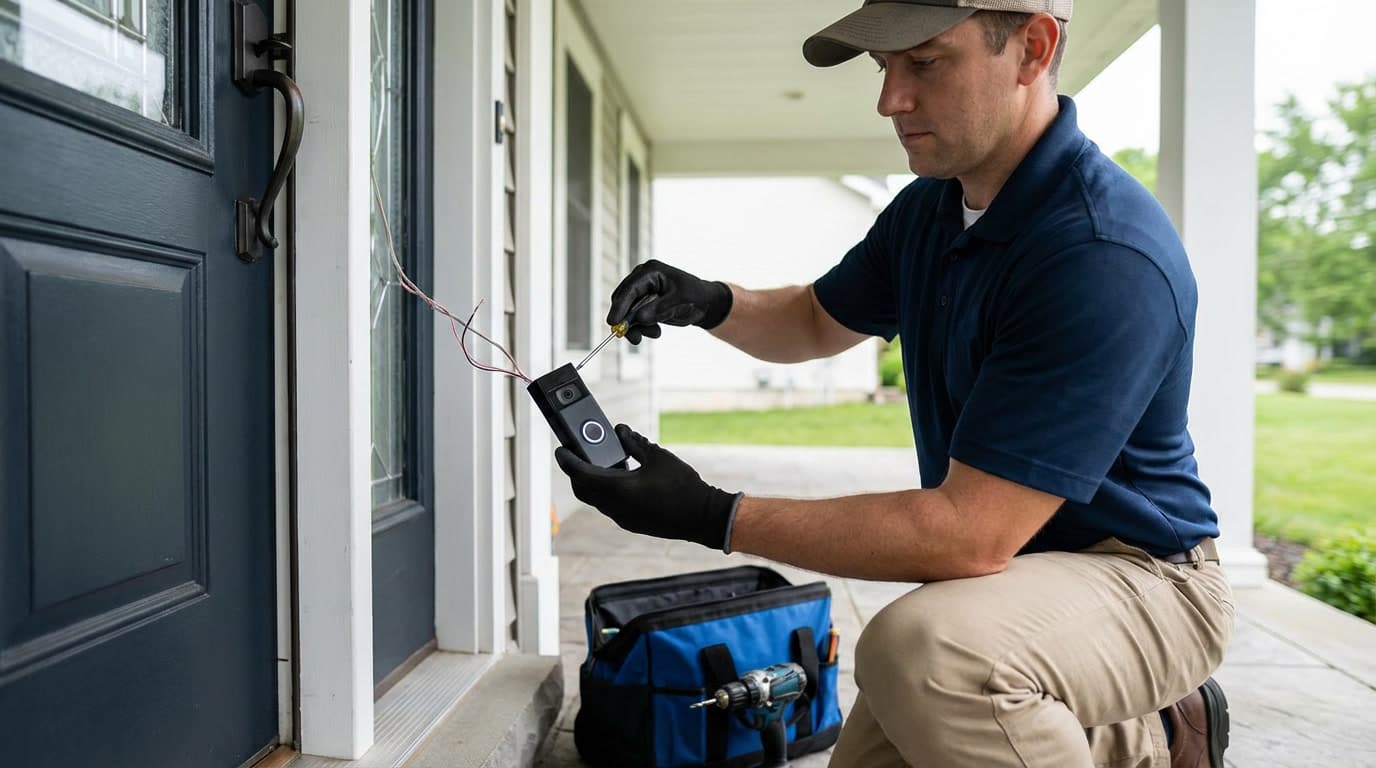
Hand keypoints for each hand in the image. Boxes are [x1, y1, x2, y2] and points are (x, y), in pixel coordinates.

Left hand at [554, 424, 742, 550]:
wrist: (703, 517)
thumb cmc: (682, 486)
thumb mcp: (658, 457)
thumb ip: (635, 442)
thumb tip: (620, 431)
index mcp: (619, 490)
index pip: (581, 475)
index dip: (568, 461)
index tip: (561, 449)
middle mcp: (616, 508)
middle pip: (583, 490)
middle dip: (576, 472)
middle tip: (576, 454)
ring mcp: (623, 518)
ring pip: (596, 499)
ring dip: (592, 482)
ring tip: (598, 462)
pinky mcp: (632, 522)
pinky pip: (609, 505)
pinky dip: (606, 490)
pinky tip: (619, 477)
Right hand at [607, 259, 733, 343]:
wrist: (704, 303)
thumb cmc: (695, 296)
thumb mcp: (680, 301)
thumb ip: (659, 309)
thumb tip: (639, 319)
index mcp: (650, 271)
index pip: (629, 289)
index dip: (620, 306)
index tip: (613, 322)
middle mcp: (642, 279)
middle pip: (623, 300)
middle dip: (626, 320)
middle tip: (635, 338)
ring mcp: (641, 292)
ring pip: (626, 312)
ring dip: (636, 327)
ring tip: (656, 334)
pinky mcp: (642, 304)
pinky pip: (634, 319)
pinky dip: (641, 328)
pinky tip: (656, 332)